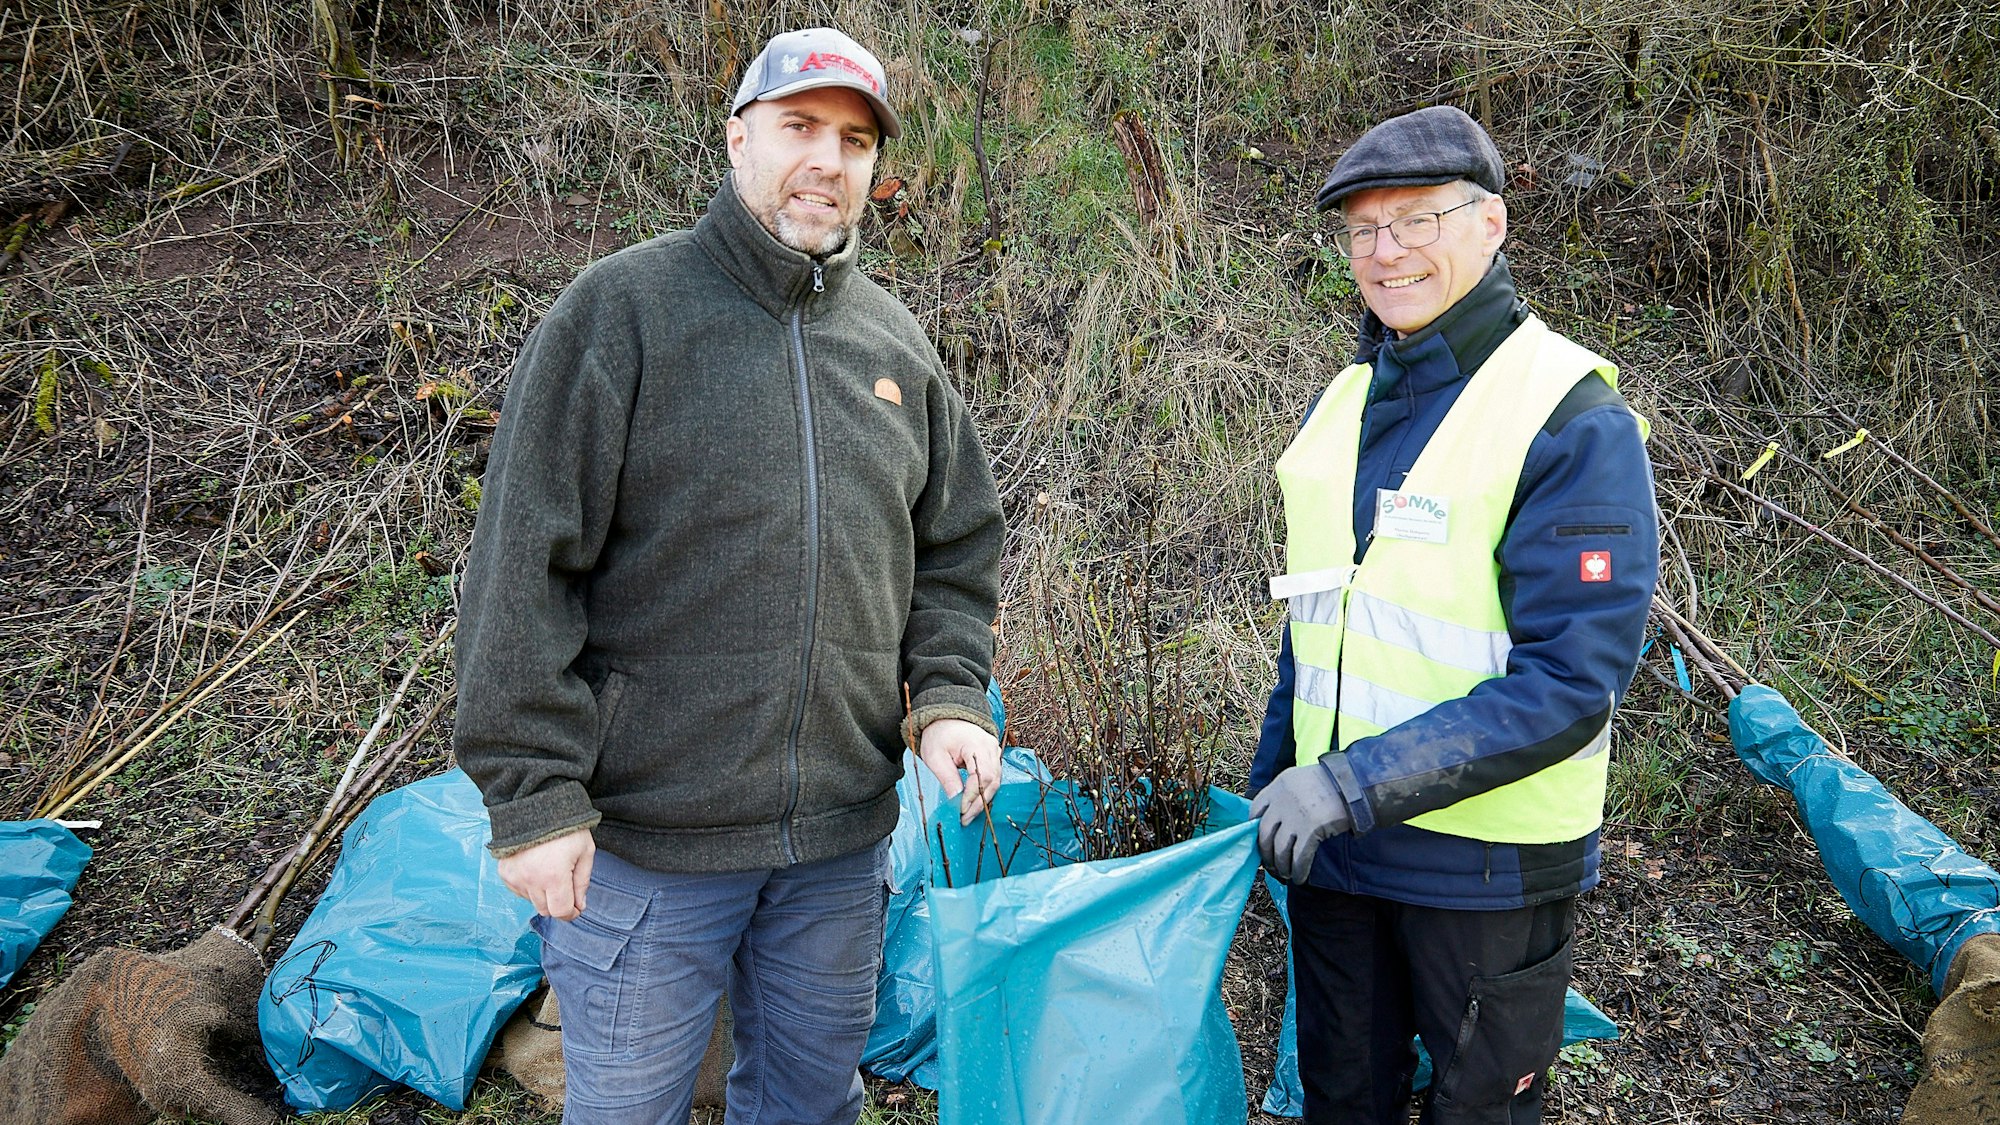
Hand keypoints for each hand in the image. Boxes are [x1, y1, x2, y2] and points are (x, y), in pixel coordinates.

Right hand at [497, 829, 594, 919]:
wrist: (536, 804)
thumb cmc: (566, 826)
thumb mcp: (585, 852)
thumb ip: (582, 882)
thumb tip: (579, 906)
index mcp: (554, 876)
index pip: (560, 911)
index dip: (571, 913)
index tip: (576, 908)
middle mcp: (531, 880)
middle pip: (545, 909)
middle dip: (558, 902)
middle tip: (565, 884)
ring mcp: (515, 877)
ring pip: (532, 901)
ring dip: (543, 894)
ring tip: (550, 870)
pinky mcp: (505, 871)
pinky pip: (518, 890)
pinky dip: (528, 886)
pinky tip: (536, 867)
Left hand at [918, 717, 1000, 824]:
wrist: (945, 717)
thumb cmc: (939, 735)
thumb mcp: (935, 757)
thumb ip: (947, 778)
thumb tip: (956, 801)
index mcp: (977, 744)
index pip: (981, 776)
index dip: (972, 796)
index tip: (960, 811)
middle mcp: (991, 748)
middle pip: (992, 782)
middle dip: (979, 803)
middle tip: (964, 819)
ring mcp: (994, 751)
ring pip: (995, 782)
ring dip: (982, 800)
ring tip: (968, 815)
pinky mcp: (993, 757)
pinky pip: (993, 778)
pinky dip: (984, 792)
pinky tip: (974, 803)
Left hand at [1250, 764, 1352, 883]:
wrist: (1355, 784)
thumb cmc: (1332, 782)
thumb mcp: (1302, 779)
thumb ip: (1286, 795)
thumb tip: (1277, 820)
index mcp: (1278, 785)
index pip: (1256, 811)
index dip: (1255, 830)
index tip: (1261, 842)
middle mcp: (1282, 800)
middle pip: (1264, 834)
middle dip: (1266, 854)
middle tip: (1271, 865)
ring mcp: (1295, 816)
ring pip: (1280, 849)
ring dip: (1281, 866)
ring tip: (1285, 874)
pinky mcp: (1311, 830)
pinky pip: (1299, 857)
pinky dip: (1298, 870)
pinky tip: (1299, 878)